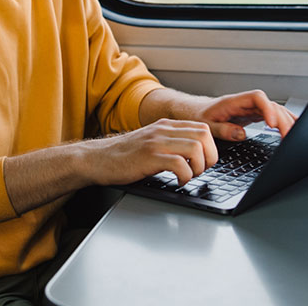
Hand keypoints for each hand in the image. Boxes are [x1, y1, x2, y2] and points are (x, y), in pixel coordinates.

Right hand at [82, 119, 217, 186]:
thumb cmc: (123, 156)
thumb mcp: (150, 142)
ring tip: (189, 176)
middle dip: (210, 156)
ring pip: (195, 148)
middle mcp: (163, 130)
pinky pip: (180, 164)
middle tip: (201, 169)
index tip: (206, 161)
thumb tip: (195, 153)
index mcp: (165, 126)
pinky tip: (178, 181)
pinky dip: (186, 176)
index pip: (202, 127)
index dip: (211, 146)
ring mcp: (156, 142)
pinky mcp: (149, 157)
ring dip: (199, 167)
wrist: (96, 159)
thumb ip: (170, 142)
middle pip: (204, 135)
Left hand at [193, 90, 298, 141]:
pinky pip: (273, 116)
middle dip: (282, 120)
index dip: (267, 108)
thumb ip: (222, 129)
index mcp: (234, 101)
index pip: (257, 98)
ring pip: (275, 111)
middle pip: (271, 105)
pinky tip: (292, 130)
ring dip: (286, 122)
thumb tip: (241, 134)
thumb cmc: (200, 116)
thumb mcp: (207, 125)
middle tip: (288, 136)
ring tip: (295, 136)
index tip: (271, 124)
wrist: (196, 112)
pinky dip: (283, 123)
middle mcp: (246, 103)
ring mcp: (252, 108)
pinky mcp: (255, 115)